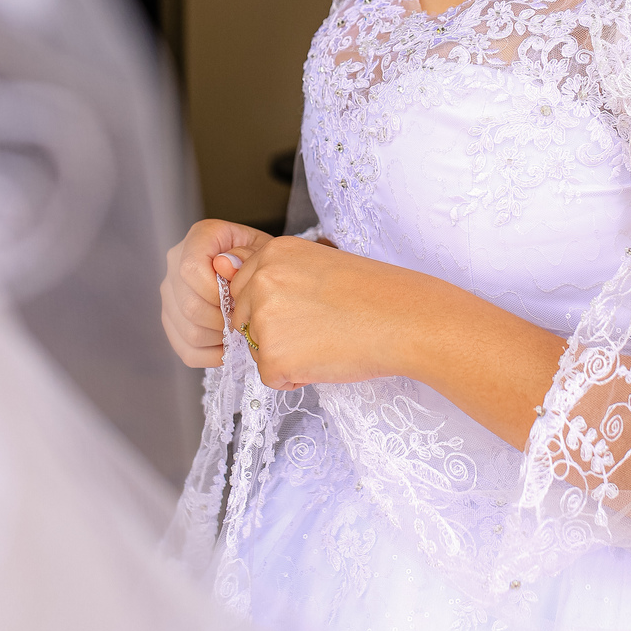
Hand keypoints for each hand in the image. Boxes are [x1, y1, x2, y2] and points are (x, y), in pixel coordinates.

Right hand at [160, 219, 272, 366]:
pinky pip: (185, 349)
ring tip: (239, 331)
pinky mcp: (172, 319)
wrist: (257, 270)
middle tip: (244, 320)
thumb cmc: (262, 259)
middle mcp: (176, 261)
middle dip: (223, 320)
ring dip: (219, 338)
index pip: (191, 269)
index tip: (238, 300)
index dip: (216, 292)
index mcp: (200, 237)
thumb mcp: (265, 250)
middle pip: (189, 306)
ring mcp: (170, 292)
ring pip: (187, 330)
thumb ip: (249, 256)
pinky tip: (229, 345)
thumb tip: (225, 266)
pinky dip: (211, 355)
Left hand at [227, 238, 418, 389]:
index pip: (243, 289)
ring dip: (285, 354)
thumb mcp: (319, 263)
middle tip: (320, 326)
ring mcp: (263, 319)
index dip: (277, 306)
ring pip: (256, 350)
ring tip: (326, 340)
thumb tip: (224, 268)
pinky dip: (295, 378)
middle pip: (243, 321)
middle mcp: (260, 281)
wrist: (406, 320)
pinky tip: (325, 359)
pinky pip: (270, 377)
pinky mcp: (272, 357)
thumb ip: (275, 272)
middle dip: (273, 332)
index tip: (309, 306)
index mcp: (273, 253)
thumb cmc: (374, 294)